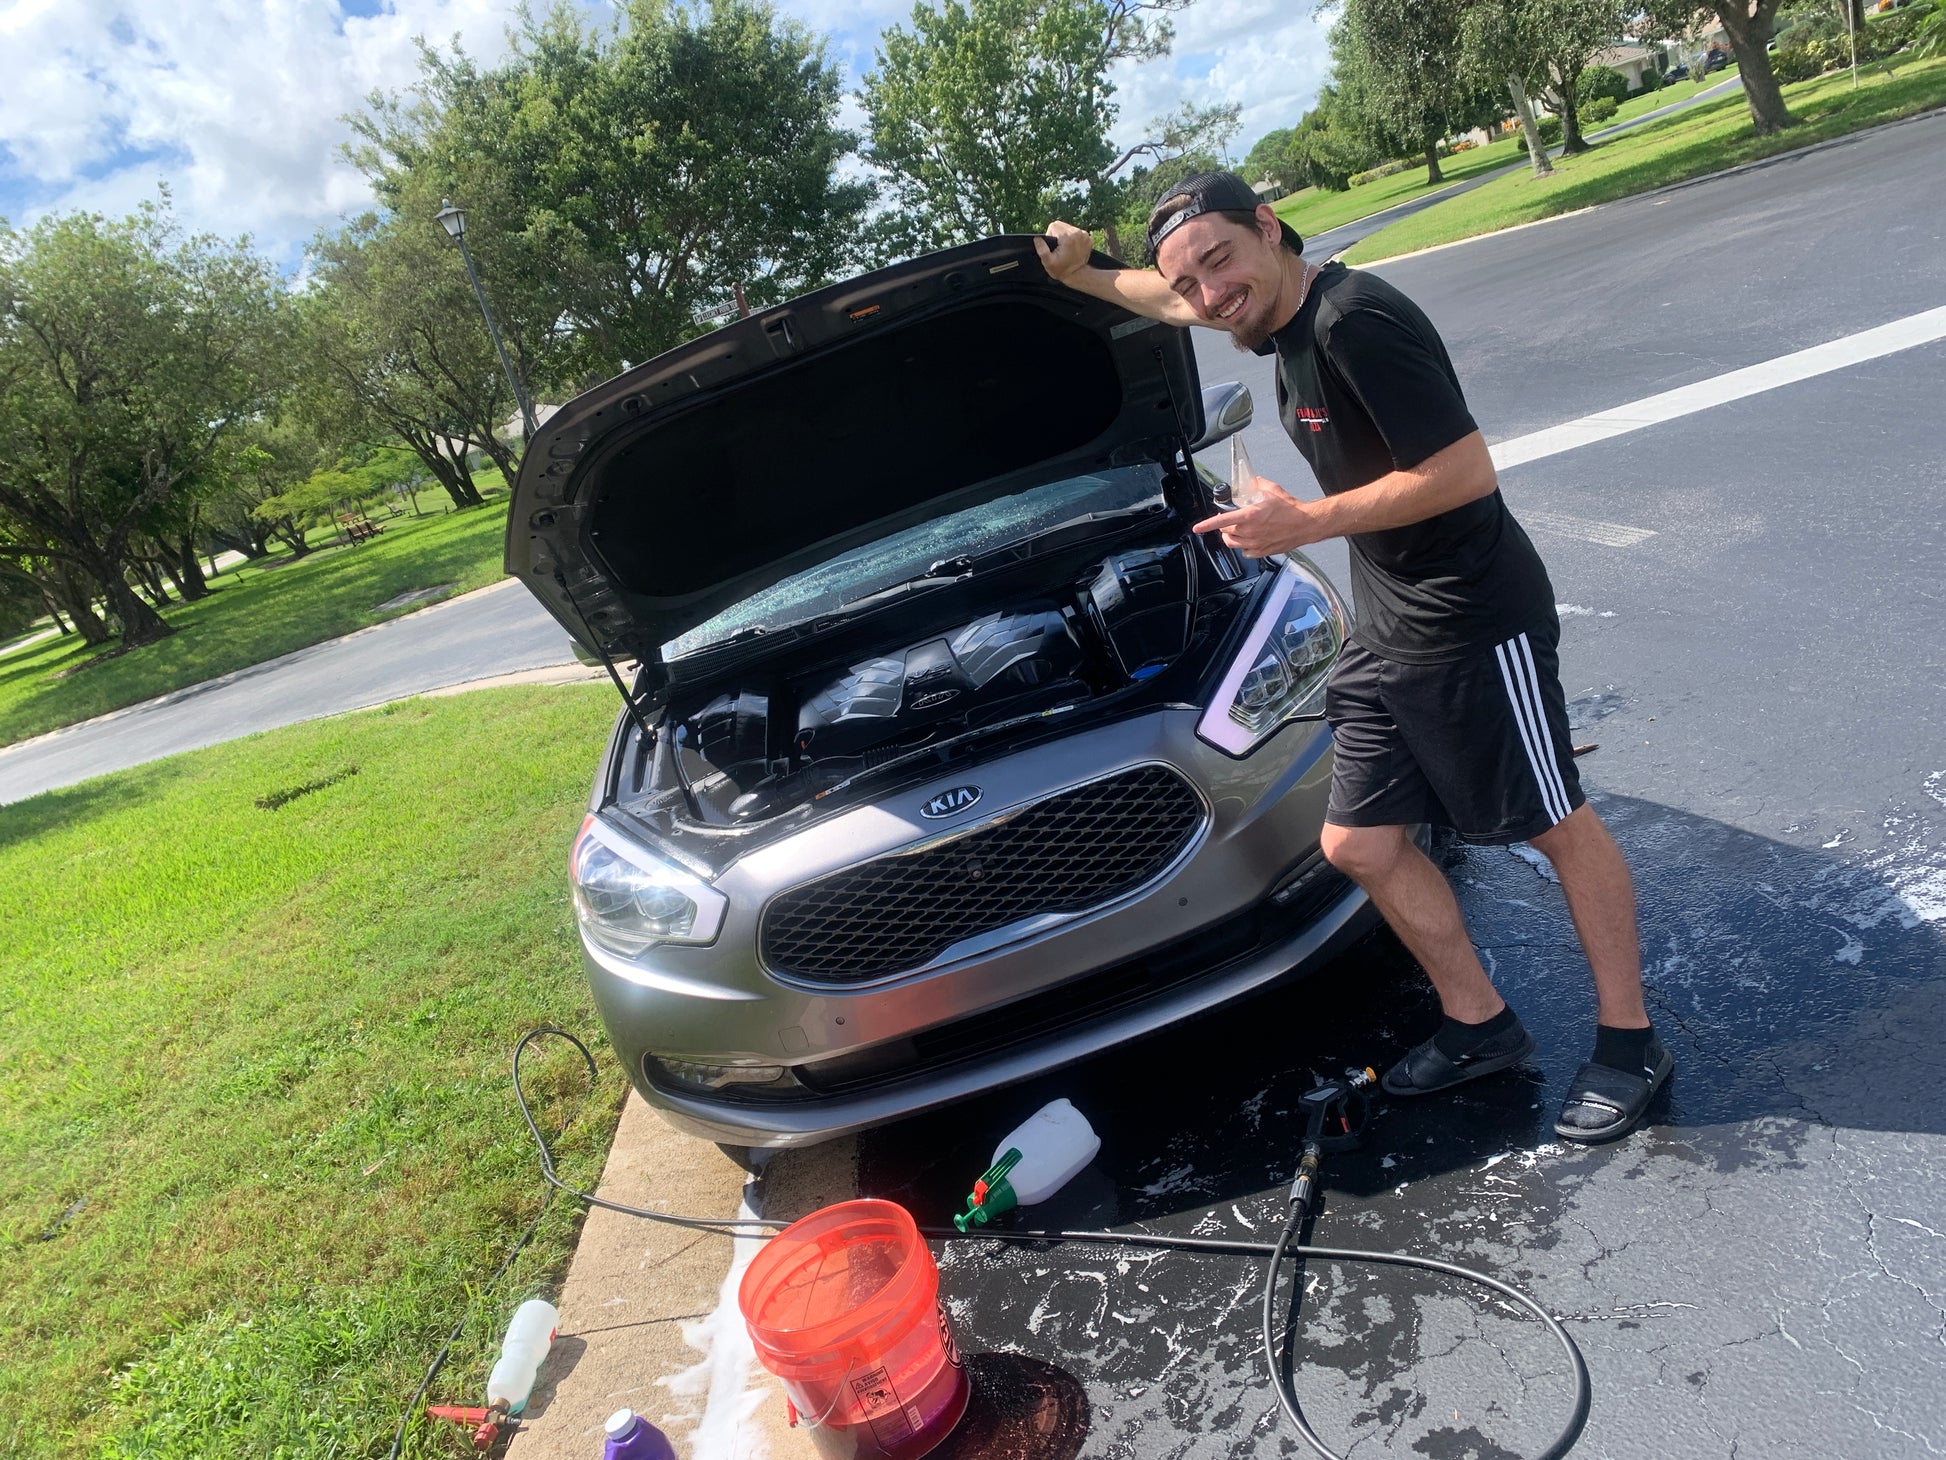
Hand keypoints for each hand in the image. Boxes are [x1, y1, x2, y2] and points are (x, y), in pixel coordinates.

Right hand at [1036, 221, 1093, 281]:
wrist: (1077, 275)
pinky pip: (1076, 232)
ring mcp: (1084, 235)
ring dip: (1065, 235)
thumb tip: (1037, 238)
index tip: (1054, 246)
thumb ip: (1041, 249)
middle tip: (1059, 247)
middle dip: (1058, 234)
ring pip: (1069, 228)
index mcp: (1067, 238)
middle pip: (1061, 225)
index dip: (1050, 235)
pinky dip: (1073, 238)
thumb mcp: (1048, 262)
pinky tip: (1072, 247)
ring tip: (1066, 247)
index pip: (1053, 226)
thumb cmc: (1062, 270)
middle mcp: (1077, 233)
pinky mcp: (1088, 238)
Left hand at [1190, 479, 1323, 555]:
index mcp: (1250, 515)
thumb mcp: (1272, 490)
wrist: (1306, 523)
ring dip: (1232, 537)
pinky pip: (1245, 552)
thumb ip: (1257, 484)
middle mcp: (1250, 531)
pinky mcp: (1262, 551)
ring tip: (1239, 530)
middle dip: (1225, 526)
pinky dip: (1244, 546)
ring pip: (1233, 543)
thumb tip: (1250, 481)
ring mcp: (1255, 543)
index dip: (1206, 525)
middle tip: (1232, 521)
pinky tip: (1251, 539)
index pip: (1221, 521)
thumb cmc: (1291, 509)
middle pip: (1225, 532)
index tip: (1197, 528)